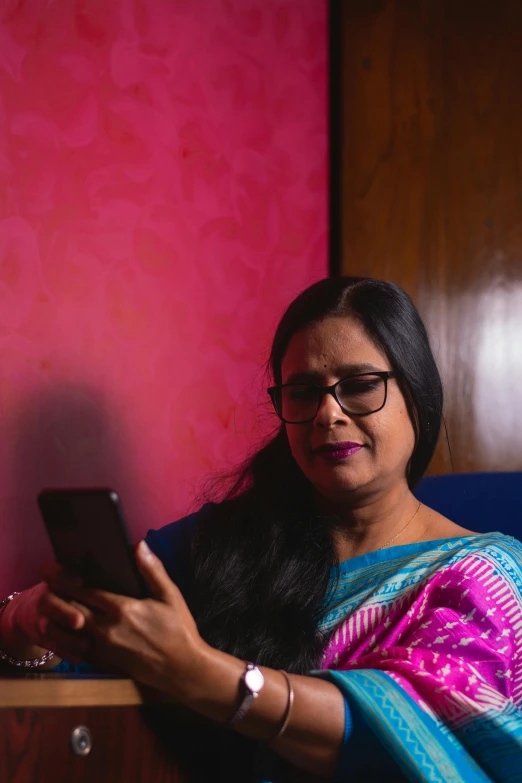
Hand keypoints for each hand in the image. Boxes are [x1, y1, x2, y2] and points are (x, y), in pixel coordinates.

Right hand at [1, 567, 88, 662]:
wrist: (30, 610)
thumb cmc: (61, 592)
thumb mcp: (66, 578)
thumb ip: (79, 576)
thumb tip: (100, 571)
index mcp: (52, 579)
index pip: (53, 572)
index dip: (65, 576)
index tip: (80, 580)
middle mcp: (44, 599)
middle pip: (50, 604)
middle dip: (65, 612)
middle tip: (80, 621)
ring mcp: (40, 620)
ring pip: (50, 629)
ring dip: (68, 638)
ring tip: (86, 644)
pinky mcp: (41, 638)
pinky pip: (52, 646)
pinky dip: (66, 653)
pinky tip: (80, 658)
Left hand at [46, 541, 208, 700]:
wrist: (182, 669)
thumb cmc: (179, 630)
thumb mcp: (170, 595)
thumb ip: (152, 570)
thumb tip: (139, 545)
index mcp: (122, 608)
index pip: (85, 590)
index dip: (67, 580)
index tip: (56, 571)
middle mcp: (107, 628)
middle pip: (72, 609)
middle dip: (59, 596)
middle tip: (48, 585)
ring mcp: (103, 648)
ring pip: (70, 630)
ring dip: (59, 618)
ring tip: (50, 606)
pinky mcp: (104, 663)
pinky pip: (76, 648)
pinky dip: (67, 638)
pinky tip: (65, 630)